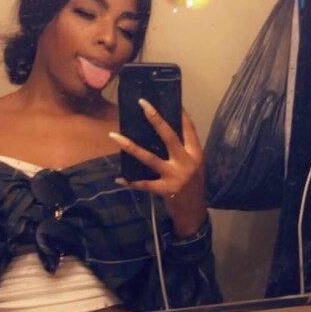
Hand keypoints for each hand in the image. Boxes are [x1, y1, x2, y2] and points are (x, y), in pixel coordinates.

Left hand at [111, 99, 206, 237]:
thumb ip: (184, 150)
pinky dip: (131, 182)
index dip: (180, 114)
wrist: (193, 212)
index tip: (171, 99)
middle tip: (143, 104)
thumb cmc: (192, 185)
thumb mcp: (194, 165)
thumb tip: (163, 130)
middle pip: (169, 137)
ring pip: (150, 158)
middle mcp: (187, 163)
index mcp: (196, 154)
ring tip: (115, 136)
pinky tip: (119, 180)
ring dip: (131, 147)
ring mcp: (175, 177)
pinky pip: (144, 184)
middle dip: (156, 119)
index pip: (189, 129)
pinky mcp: (165, 190)